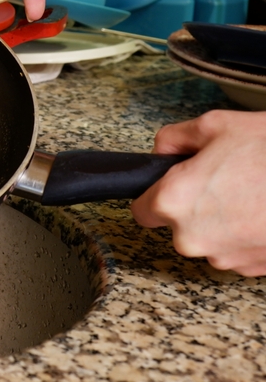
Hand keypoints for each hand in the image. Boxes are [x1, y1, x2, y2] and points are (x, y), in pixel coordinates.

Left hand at [131, 110, 265, 275]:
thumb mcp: (216, 126)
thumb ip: (174, 138)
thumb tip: (162, 150)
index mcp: (175, 201)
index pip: (141, 210)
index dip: (154, 194)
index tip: (170, 185)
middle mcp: (193, 236)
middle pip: (176, 226)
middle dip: (193, 205)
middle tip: (222, 179)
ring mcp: (225, 256)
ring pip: (209, 238)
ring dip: (221, 220)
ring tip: (250, 192)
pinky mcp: (252, 268)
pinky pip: (237, 249)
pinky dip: (246, 232)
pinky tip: (262, 210)